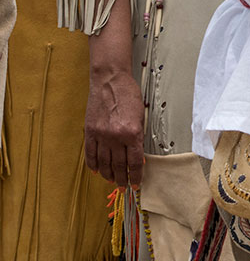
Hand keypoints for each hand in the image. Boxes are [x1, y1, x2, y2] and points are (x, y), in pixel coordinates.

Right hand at [84, 67, 144, 187]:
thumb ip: (138, 135)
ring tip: (112, 181)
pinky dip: (94, 164)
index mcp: (132, 133)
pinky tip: (97, 171)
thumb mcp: (141, 115)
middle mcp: (116, 137)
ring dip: (109, 175)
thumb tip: (138, 154)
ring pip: (104, 163)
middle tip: (124, 187)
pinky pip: (90, 154)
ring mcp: (101, 135)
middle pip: (119, 165)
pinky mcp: (90, 132)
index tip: (137, 184)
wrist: (110, 81)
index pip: (135, 162)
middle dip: (122, 179)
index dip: (136, 175)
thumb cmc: (129, 94)